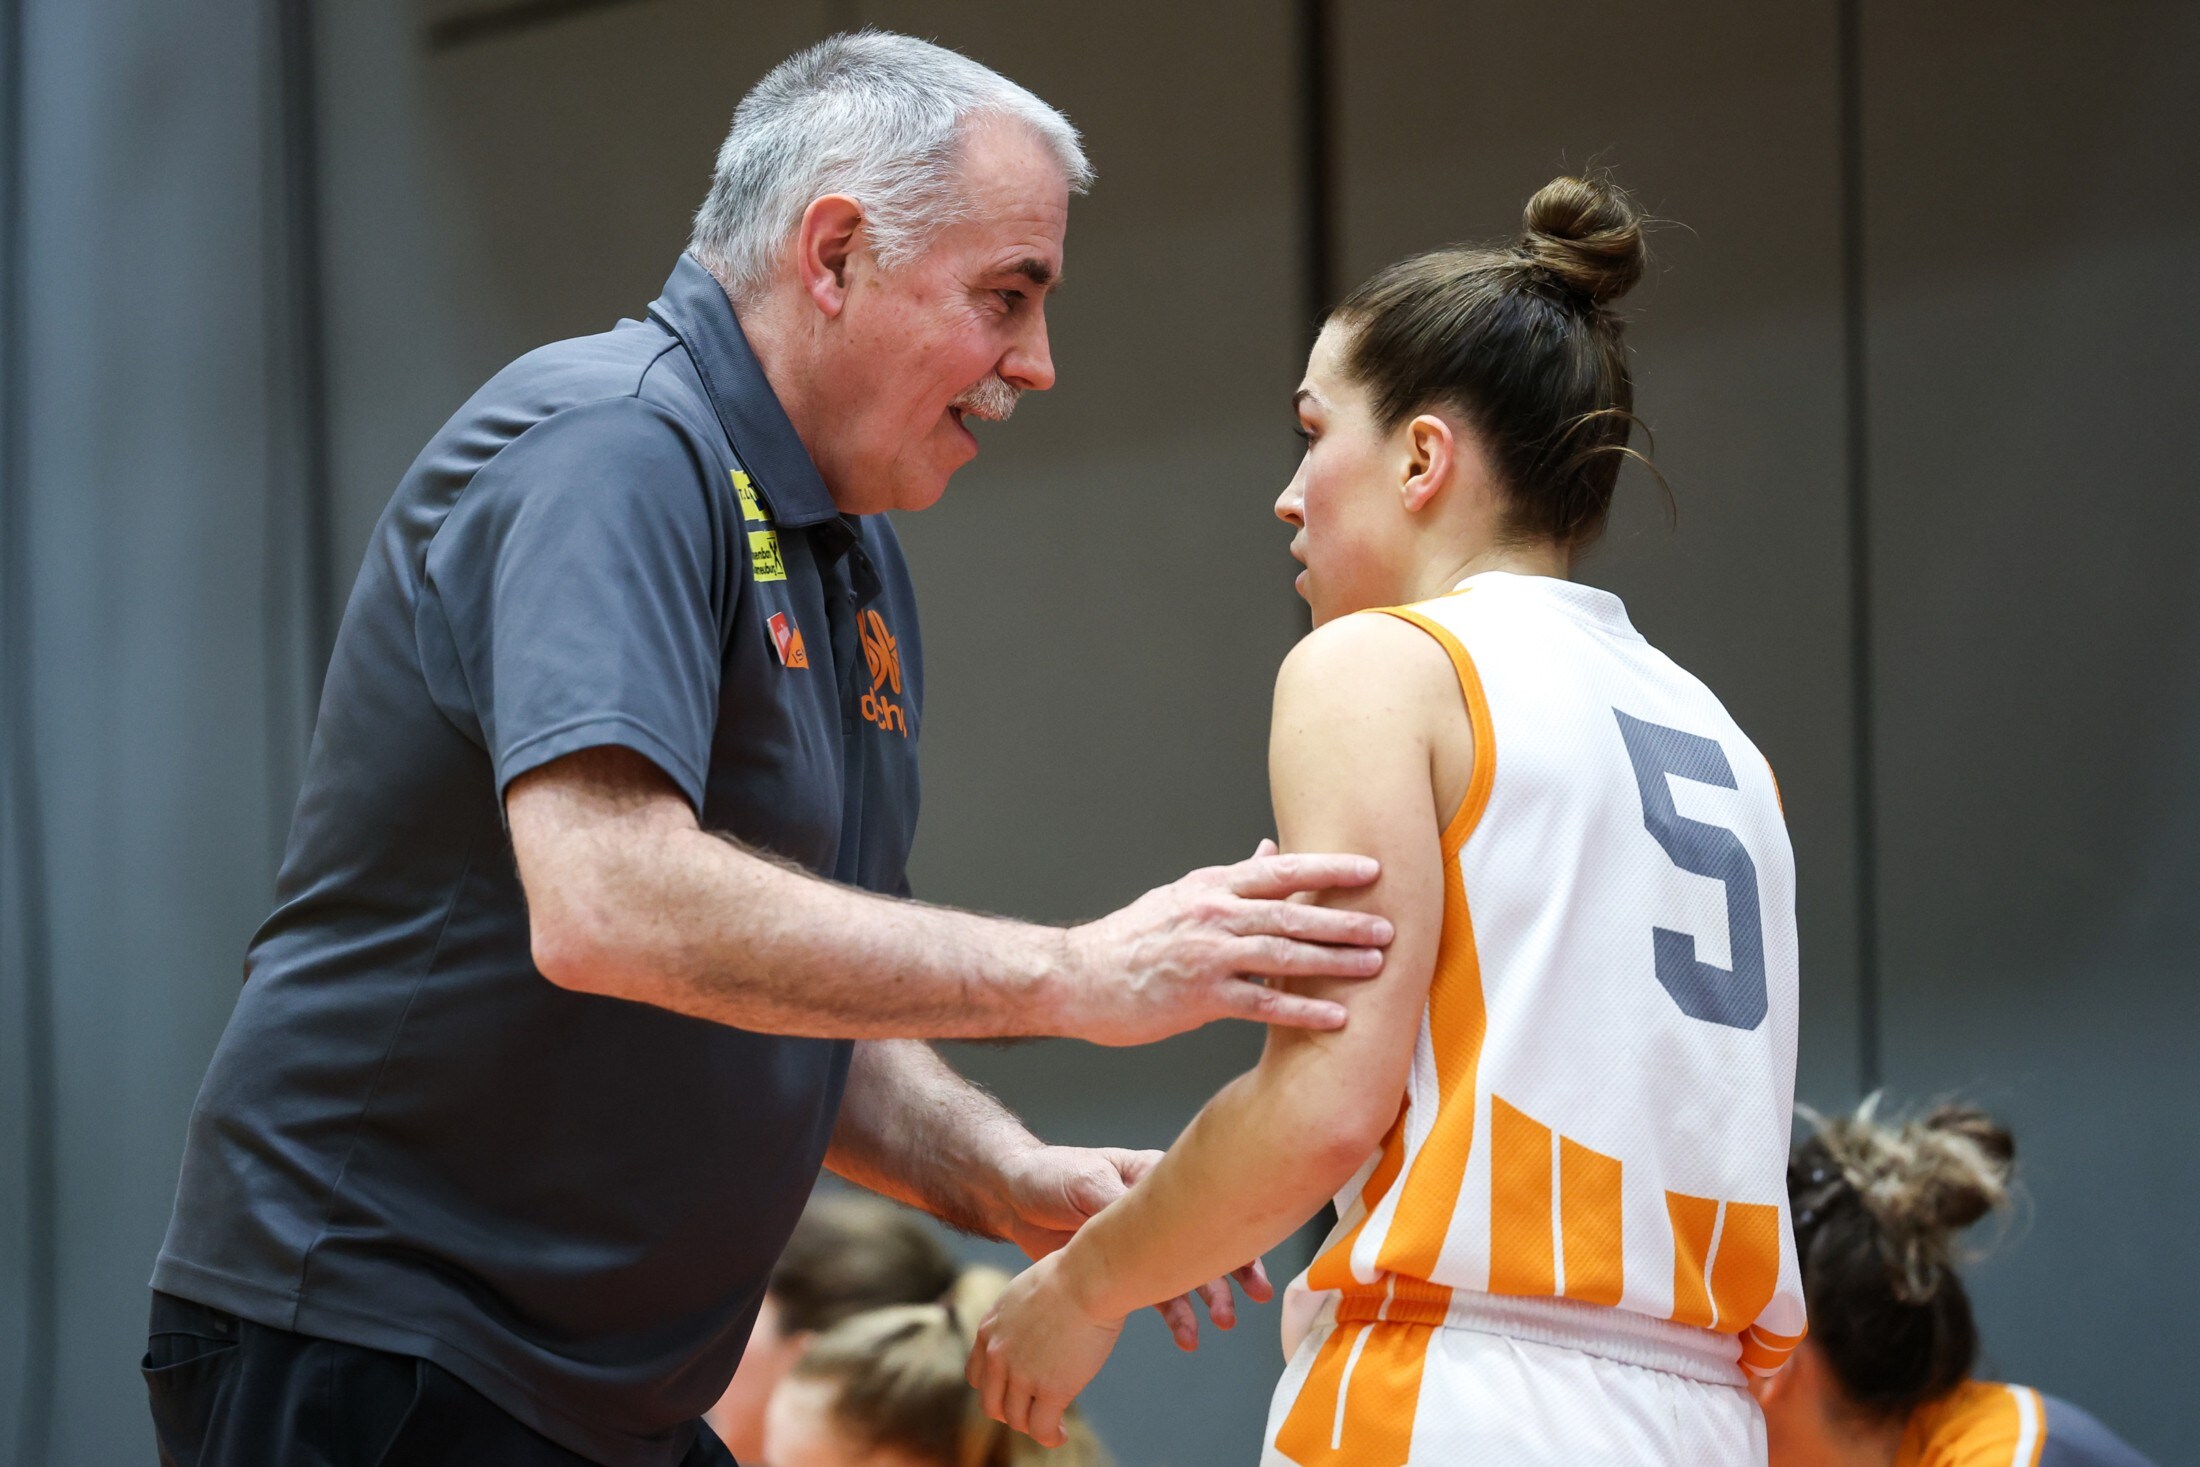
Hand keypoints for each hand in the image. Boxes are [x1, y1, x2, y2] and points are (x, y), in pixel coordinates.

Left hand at [967, 1250, 1122, 1447]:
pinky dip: (1049, 1436)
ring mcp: (1022, 1373)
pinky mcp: (1050, 1389)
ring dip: (1031, 1425)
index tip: (1013, 1391)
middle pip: (991, 1403)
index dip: (995, 1388)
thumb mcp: (1026, 1290)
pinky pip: (1040, 1428)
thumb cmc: (1070, 1274)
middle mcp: (998, 1354)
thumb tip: (1035, 1323)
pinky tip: (1059, 1434)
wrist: (1089, 1277)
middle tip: (1031, 1412)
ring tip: (1051, 1426)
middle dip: (1010, 1412)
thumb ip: (1019, 1316)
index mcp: (990, 1328)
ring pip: (1016, 1419)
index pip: (976, 1375)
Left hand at [995, 1144, 1272, 1349]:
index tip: (1248, 1264)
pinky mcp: (1123, 1269)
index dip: (1226, 1235)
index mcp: (1152, 1178)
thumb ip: (1117, 1205)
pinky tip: (1186, 1335)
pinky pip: (1155, 1293)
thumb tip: (1149, 1229)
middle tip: (1233, 1310)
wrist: (1013, 1195)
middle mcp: (1156, 1209)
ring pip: (1183, 1272)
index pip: (1201, 1204)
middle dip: (1224, 1277)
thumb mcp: (1083, 1182)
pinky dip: (1174, 1314)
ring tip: (1214, 1328)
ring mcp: (1142, 1241)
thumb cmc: (1050, 1175)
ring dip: (1202, 1301)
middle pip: (1201, 1242)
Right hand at [1062, 839, 1390, 1045]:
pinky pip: (1262, 1002)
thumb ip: (1230, 878)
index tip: (1371, 867)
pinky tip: (1335, 1017)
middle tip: (1388, 924)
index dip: (1329, 867)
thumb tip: (1270, 849)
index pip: (1280, 870)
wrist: (1076, 978)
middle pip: (1291, 911)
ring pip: (1283, 952)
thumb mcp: (1181, 896)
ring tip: (1376, 965)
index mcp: (1210, 887)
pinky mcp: (1200, 997)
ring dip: (1334, 959)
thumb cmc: (1129, 940)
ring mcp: (1207, 955)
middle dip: (1345, 918)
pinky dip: (1302, 1008)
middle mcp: (1213, 914)